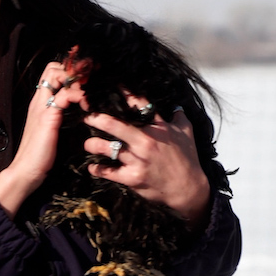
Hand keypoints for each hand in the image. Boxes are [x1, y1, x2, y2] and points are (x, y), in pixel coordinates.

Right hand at [0, 61, 87, 219]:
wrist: (25, 171)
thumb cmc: (40, 155)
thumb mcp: (52, 130)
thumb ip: (60, 117)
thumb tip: (79, 112)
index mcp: (40, 102)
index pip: (51, 73)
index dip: (69, 71)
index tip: (86, 80)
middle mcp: (39, 100)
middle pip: (52, 67)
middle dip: (73, 69)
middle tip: (89, 81)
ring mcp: (42, 107)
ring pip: (56, 74)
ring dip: (76, 78)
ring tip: (89, 91)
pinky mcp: (48, 117)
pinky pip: (64, 95)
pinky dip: (79, 95)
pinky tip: (87, 106)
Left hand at [83, 95, 210, 229]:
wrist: (188, 190)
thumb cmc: (187, 160)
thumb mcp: (186, 134)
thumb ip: (180, 118)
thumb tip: (177, 107)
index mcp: (157, 127)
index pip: (139, 104)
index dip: (124, 92)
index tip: (111, 85)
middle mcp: (144, 141)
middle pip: (114, 124)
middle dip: (96, 118)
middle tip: (87, 115)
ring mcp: (136, 160)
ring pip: (106, 148)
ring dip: (92, 144)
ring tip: (88, 144)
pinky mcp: (131, 177)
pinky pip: (107, 172)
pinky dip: (97, 169)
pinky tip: (92, 167)